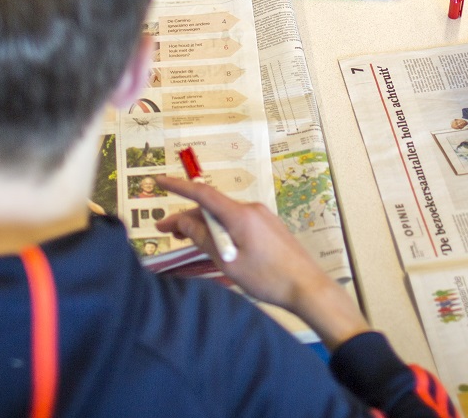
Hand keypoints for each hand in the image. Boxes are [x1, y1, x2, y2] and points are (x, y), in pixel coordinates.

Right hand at [156, 175, 368, 348]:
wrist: (307, 286)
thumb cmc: (267, 278)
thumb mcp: (228, 262)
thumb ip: (204, 238)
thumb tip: (184, 220)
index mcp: (240, 215)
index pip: (203, 194)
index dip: (179, 186)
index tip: (160, 181)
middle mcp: (251, 209)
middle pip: (212, 207)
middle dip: (187, 218)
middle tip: (165, 231)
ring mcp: (261, 216)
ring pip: (224, 215)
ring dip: (204, 225)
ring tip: (185, 239)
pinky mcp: (268, 226)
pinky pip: (237, 221)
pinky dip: (220, 229)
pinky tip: (212, 243)